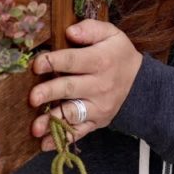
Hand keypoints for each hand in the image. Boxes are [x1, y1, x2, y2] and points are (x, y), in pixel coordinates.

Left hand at [29, 19, 142, 150]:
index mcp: (100, 61)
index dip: (54, 62)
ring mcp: (97, 107)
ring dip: (52, 121)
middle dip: (49, 93)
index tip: (37, 64)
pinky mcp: (96, 122)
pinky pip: (79, 132)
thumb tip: (70, 31)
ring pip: (72, 114)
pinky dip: (62, 139)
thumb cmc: (119, 56)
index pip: (73, 61)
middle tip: (32, 97)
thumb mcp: (112, 35)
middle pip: (70, 88)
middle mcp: (99, 85)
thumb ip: (90, 29)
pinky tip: (46, 144)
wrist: (141, 85)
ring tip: (35, 127)